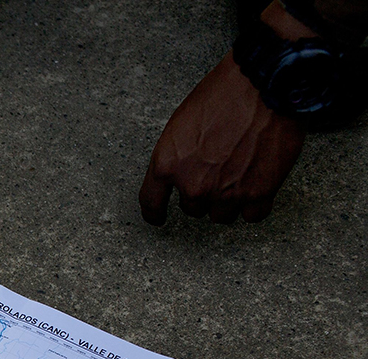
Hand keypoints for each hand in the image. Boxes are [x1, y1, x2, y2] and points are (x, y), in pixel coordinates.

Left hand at [139, 2, 316, 224]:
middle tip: (219, 170)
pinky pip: (252, 215)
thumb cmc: (223, 94)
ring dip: (229, 200)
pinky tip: (258, 186)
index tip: (158, 217)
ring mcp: (225, 192)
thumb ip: (178, 155)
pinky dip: (255, 204)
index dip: (155, 213)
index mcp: (167, 165)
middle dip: (204, 193)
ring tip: (241, 172)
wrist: (264, 84)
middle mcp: (193, 184)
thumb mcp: (181, 123)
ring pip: (221, 215)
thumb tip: (182, 172)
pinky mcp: (257, 193)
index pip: (151, 203)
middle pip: (193, 208)